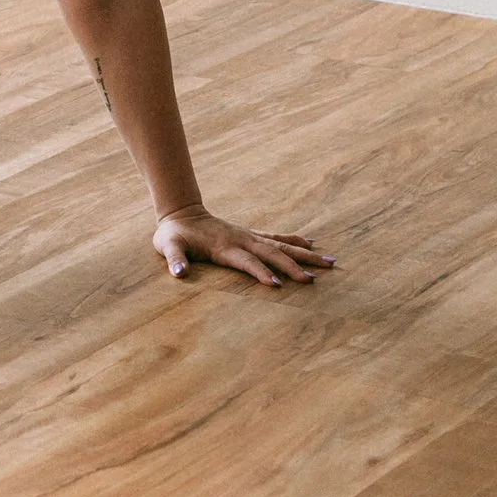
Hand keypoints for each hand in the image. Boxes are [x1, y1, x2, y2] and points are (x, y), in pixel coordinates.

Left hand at [154, 208, 334, 287]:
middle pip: (272, 253)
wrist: (181, 212)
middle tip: (313, 280)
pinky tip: (312, 245)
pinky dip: (295, 241)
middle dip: (293, 266)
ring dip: (305, 254)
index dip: (260, 272)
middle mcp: (241, 240)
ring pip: (281, 244)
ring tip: (330, 261)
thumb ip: (174, 259)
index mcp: (224, 247)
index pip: (246, 261)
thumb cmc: (173, 234)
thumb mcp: (167, 246)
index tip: (278, 284)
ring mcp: (248, 236)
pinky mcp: (251, 234)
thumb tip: (178, 273)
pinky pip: (277, 237)